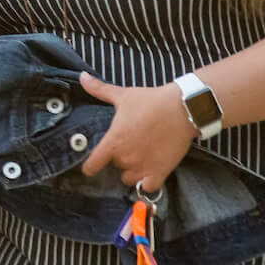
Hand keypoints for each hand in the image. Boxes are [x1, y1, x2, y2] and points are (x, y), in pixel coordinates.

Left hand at [77, 73, 198, 193]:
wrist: (183, 108)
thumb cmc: (151, 101)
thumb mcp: (123, 95)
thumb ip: (99, 89)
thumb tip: (82, 77)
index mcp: (113, 142)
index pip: (93, 164)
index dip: (89, 167)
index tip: (89, 167)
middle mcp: (126, 158)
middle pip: (114, 167)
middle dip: (118, 159)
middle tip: (127, 146)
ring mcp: (143, 167)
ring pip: (129, 178)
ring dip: (131, 171)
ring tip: (137, 158)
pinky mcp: (160, 172)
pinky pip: (147, 187)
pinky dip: (146, 183)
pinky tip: (148, 174)